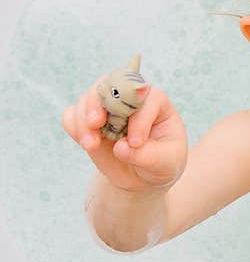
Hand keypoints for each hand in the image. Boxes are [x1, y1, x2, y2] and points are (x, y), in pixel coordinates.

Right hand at [61, 75, 187, 191]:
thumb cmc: (162, 163)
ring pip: (88, 98)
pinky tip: (84, 142)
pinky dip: (73, 126)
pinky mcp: (89, 122)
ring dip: (83, 119)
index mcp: (157, 103)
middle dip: (99, 103)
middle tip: (95, 124)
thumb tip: (120, 148)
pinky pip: (72, 115)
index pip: (147, 98)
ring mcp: (107, 109)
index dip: (139, 118)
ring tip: (91, 144)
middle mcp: (130, 99)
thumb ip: (148, 155)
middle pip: (111, 85)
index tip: (136, 143)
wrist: (144, 176)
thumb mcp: (166, 162)